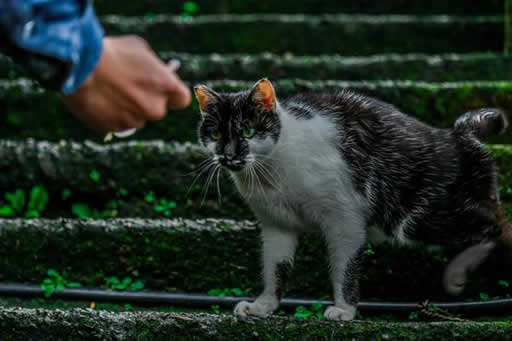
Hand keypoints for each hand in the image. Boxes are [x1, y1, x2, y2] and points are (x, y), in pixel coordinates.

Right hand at [62, 36, 190, 132]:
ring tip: (110, 91)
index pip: (182, 100)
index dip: (173, 96)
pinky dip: (110, 115)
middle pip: (157, 110)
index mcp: (167, 87)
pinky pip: (116, 123)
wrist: (78, 66)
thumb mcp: (140, 50)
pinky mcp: (114, 128)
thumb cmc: (111, 52)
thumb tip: (157, 73)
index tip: (165, 91)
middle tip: (129, 88)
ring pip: (136, 118)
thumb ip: (154, 67)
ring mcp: (135, 121)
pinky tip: (99, 99)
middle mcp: (155, 108)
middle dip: (146, 101)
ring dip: (127, 109)